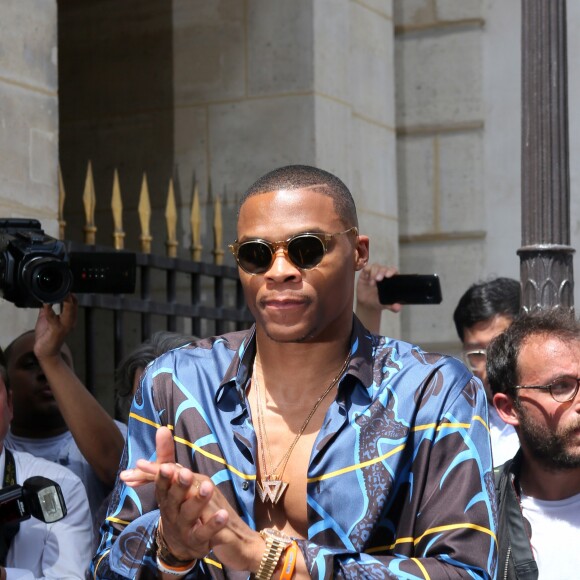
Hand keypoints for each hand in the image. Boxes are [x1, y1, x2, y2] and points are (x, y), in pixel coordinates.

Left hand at [33, 293, 76, 360]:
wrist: (46, 352)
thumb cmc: (47, 337)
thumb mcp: (46, 319)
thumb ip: (47, 309)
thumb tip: (44, 299)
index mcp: (69, 318)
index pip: (74, 304)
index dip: (71, 295)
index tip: (66, 287)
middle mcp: (70, 322)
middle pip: (74, 307)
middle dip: (71, 297)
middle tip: (66, 288)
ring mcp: (65, 327)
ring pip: (68, 312)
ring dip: (65, 302)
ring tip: (62, 294)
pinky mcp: (56, 331)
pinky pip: (54, 319)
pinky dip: (50, 310)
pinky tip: (46, 304)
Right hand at [121, 427, 263, 571]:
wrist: (182, 543)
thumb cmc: (176, 504)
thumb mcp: (171, 481)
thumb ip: (166, 456)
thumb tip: (161, 428)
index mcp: (166, 495)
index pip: (162, 484)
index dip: (163, 476)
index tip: (166, 467)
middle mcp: (172, 510)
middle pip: (174, 498)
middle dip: (179, 485)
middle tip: (186, 473)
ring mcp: (184, 526)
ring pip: (189, 513)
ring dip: (198, 500)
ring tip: (208, 486)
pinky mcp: (198, 540)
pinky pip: (205, 532)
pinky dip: (214, 524)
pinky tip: (223, 514)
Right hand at [357, 264, 401, 313]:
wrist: (367, 304)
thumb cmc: (379, 301)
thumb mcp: (386, 304)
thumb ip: (392, 306)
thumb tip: (397, 308)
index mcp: (391, 279)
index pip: (394, 271)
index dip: (392, 271)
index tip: (388, 276)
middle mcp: (383, 274)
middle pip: (384, 268)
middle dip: (381, 272)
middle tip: (378, 280)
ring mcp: (374, 273)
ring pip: (376, 266)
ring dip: (374, 273)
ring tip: (372, 284)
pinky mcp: (366, 273)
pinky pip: (367, 267)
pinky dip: (367, 271)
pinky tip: (366, 279)